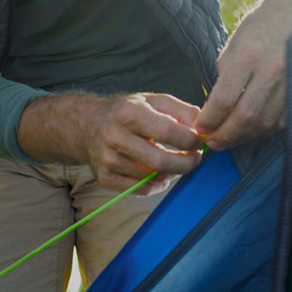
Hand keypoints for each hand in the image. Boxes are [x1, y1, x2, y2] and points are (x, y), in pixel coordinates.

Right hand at [84, 93, 204, 194]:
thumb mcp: (154, 101)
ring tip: (174, 161)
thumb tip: (203, 129)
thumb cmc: (128, 112)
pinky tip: (159, 174)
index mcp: (128, 113)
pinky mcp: (105, 178)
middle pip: (160, 162)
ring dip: (171, 173)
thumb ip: (182, 111)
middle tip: (195, 158)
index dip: (189, 140)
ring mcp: (108, 160)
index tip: (199, 142)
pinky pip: (140, 190)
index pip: (167, 131)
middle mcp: (115, 137)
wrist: (88, 125)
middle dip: (186, 163)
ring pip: (151, 178)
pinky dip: (156, 185)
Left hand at [194, 0, 291, 149]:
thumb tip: (215, 110)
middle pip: (244, 117)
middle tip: (213, 144)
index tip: (201, 128)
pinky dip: (264, 130)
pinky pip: (281, 121)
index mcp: (248, 56)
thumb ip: (225, 77)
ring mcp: (290, 81)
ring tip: (230, 139)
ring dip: (244, 137)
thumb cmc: (260, 28)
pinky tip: (252, 130)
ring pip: (264, 123)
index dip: (210, 119)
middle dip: (225, 135)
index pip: (224, 99)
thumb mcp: (235, 45)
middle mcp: (271, 70)